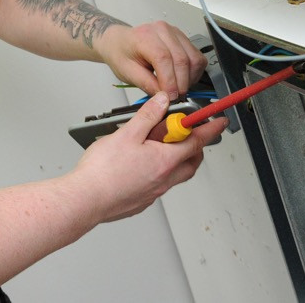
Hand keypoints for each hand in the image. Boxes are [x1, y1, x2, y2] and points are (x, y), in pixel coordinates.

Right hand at [69, 93, 227, 222]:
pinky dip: (159, 173)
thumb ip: (148, 116)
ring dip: (176, 160)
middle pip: (191, 162)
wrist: (85, 200)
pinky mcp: (140, 201)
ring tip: (159, 146)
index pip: (196, 142)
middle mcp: (164, 179)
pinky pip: (160, 185)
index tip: (219, 122)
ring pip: (175, 175)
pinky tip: (142, 166)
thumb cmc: (103, 172)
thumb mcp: (127, 133)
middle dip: (195, 147)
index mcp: (165, 161)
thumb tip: (162, 102)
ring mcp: (153, 192)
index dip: (210, 130)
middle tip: (188, 133)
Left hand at [92, 21, 206, 97]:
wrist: (120, 41)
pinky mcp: (183, 39)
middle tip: (174, 98)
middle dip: (181, 84)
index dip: (170, 81)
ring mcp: (175, 33)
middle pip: (182, 59)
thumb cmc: (122, 54)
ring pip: (194, 59)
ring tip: (178, 89)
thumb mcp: (127, 72)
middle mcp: (163, 30)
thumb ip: (147, 84)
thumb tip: (164, 97)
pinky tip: (183, 80)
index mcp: (145, 36)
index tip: (170, 97)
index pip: (163, 58)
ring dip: (190, 79)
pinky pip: (197, 57)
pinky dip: (194, 73)